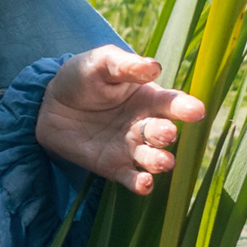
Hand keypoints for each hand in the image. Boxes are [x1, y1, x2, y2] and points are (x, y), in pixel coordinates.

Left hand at [35, 45, 204, 195]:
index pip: (172, 103)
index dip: (186, 107)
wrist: (49, 104)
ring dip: (160, 161)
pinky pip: (132, 178)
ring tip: (163, 162)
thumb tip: (154, 67)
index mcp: (149, 98)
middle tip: (167, 132)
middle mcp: (145, 125)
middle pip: (163, 133)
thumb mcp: (102, 62)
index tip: (196, 110)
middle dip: (167, 134)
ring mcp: (131, 148)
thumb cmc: (83, 76)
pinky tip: (145, 184)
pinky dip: (141, 184)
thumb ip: (125, 66)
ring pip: (153, 158)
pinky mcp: (114, 167)